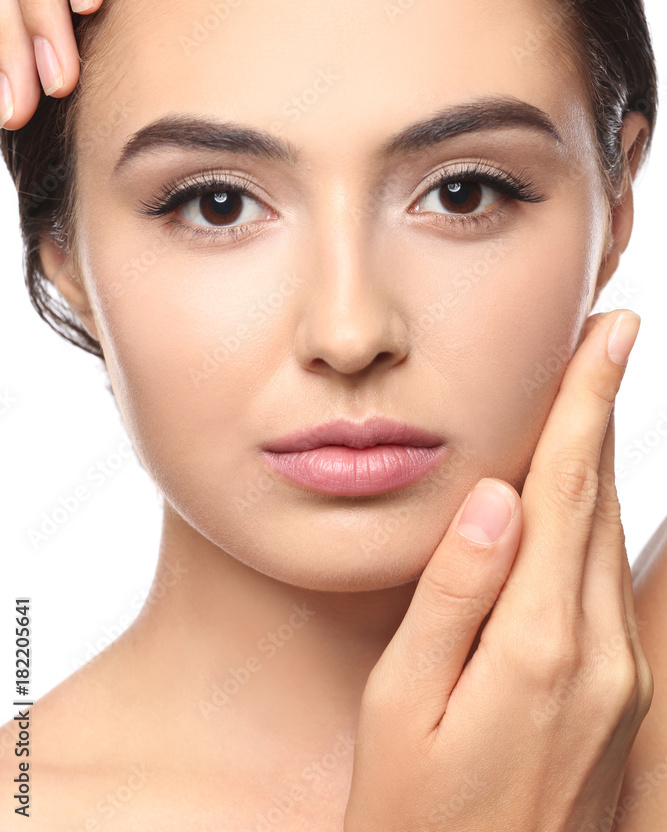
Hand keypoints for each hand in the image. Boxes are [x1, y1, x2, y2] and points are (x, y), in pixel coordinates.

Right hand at [344, 309, 653, 831]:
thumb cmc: (413, 814)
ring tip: (591, 398)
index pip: (564, 491)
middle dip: (600, 413)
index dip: (585, 404)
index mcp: (538, 645)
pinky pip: (621, 587)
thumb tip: (493, 497)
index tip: (609, 335)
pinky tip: (590, 500)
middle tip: (605, 339)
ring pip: (616, 540)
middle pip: (600, 503)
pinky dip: (606, 524)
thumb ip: (452, 595)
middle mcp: (600, 657)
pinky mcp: (627, 703)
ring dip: (605, 461)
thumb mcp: (403, 704)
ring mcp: (624, 683)